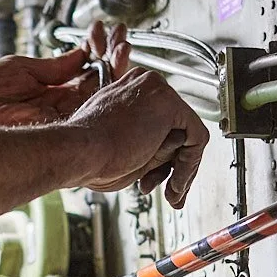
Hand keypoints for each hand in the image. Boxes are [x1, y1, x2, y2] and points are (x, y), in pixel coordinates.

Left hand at [0, 22, 129, 127]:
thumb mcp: (18, 68)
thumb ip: (52, 66)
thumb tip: (77, 54)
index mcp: (47, 90)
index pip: (80, 70)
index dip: (94, 49)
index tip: (100, 31)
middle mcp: (59, 106)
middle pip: (97, 81)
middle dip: (111, 55)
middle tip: (119, 35)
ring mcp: (64, 119)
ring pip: (101, 95)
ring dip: (115, 68)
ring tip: (122, 45)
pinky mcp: (65, 129)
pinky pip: (94, 112)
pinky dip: (108, 90)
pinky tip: (114, 68)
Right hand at [66, 63, 209, 207]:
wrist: (79, 151)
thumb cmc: (87, 154)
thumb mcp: (120, 145)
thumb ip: (148, 143)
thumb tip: (171, 154)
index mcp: (128, 91)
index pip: (160, 123)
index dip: (161, 156)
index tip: (154, 176)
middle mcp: (144, 85)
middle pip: (176, 128)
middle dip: (172, 165)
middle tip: (167, 188)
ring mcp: (158, 91)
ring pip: (189, 133)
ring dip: (181, 169)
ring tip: (169, 190)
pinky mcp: (170, 105)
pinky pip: (196, 139)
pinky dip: (189, 166)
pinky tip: (174, 184)